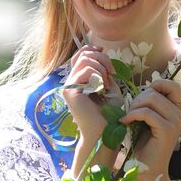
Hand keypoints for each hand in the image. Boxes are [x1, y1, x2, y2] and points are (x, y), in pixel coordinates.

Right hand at [61, 45, 122, 174]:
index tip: (108, 59)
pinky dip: (98, 75)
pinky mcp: (70, 91)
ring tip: (107, 83)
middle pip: (83, 53)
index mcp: (79, 79)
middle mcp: (71, 81)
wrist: (105, 132)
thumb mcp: (109, 84)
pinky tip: (103, 88)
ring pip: (85, 59)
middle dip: (102, 58)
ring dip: (101, 67)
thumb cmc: (110, 112)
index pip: (81, 54)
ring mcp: (69, 86)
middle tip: (112, 73)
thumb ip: (103, 68)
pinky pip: (85, 71)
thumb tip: (99, 47)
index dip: (94, 49)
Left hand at [119, 79, 180, 180]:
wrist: (148, 170)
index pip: (173, 86)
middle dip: (137, 99)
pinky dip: (133, 115)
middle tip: (129, 113)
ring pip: (151, 99)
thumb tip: (137, 91)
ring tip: (128, 118)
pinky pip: (147, 113)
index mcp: (177, 110)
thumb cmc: (144, 145)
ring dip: (134, 106)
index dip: (156, 85)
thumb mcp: (146, 120)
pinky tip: (125, 122)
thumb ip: (147, 105)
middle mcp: (179, 114)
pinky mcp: (166, 130)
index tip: (141, 98)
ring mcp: (175, 122)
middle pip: (155, 91)